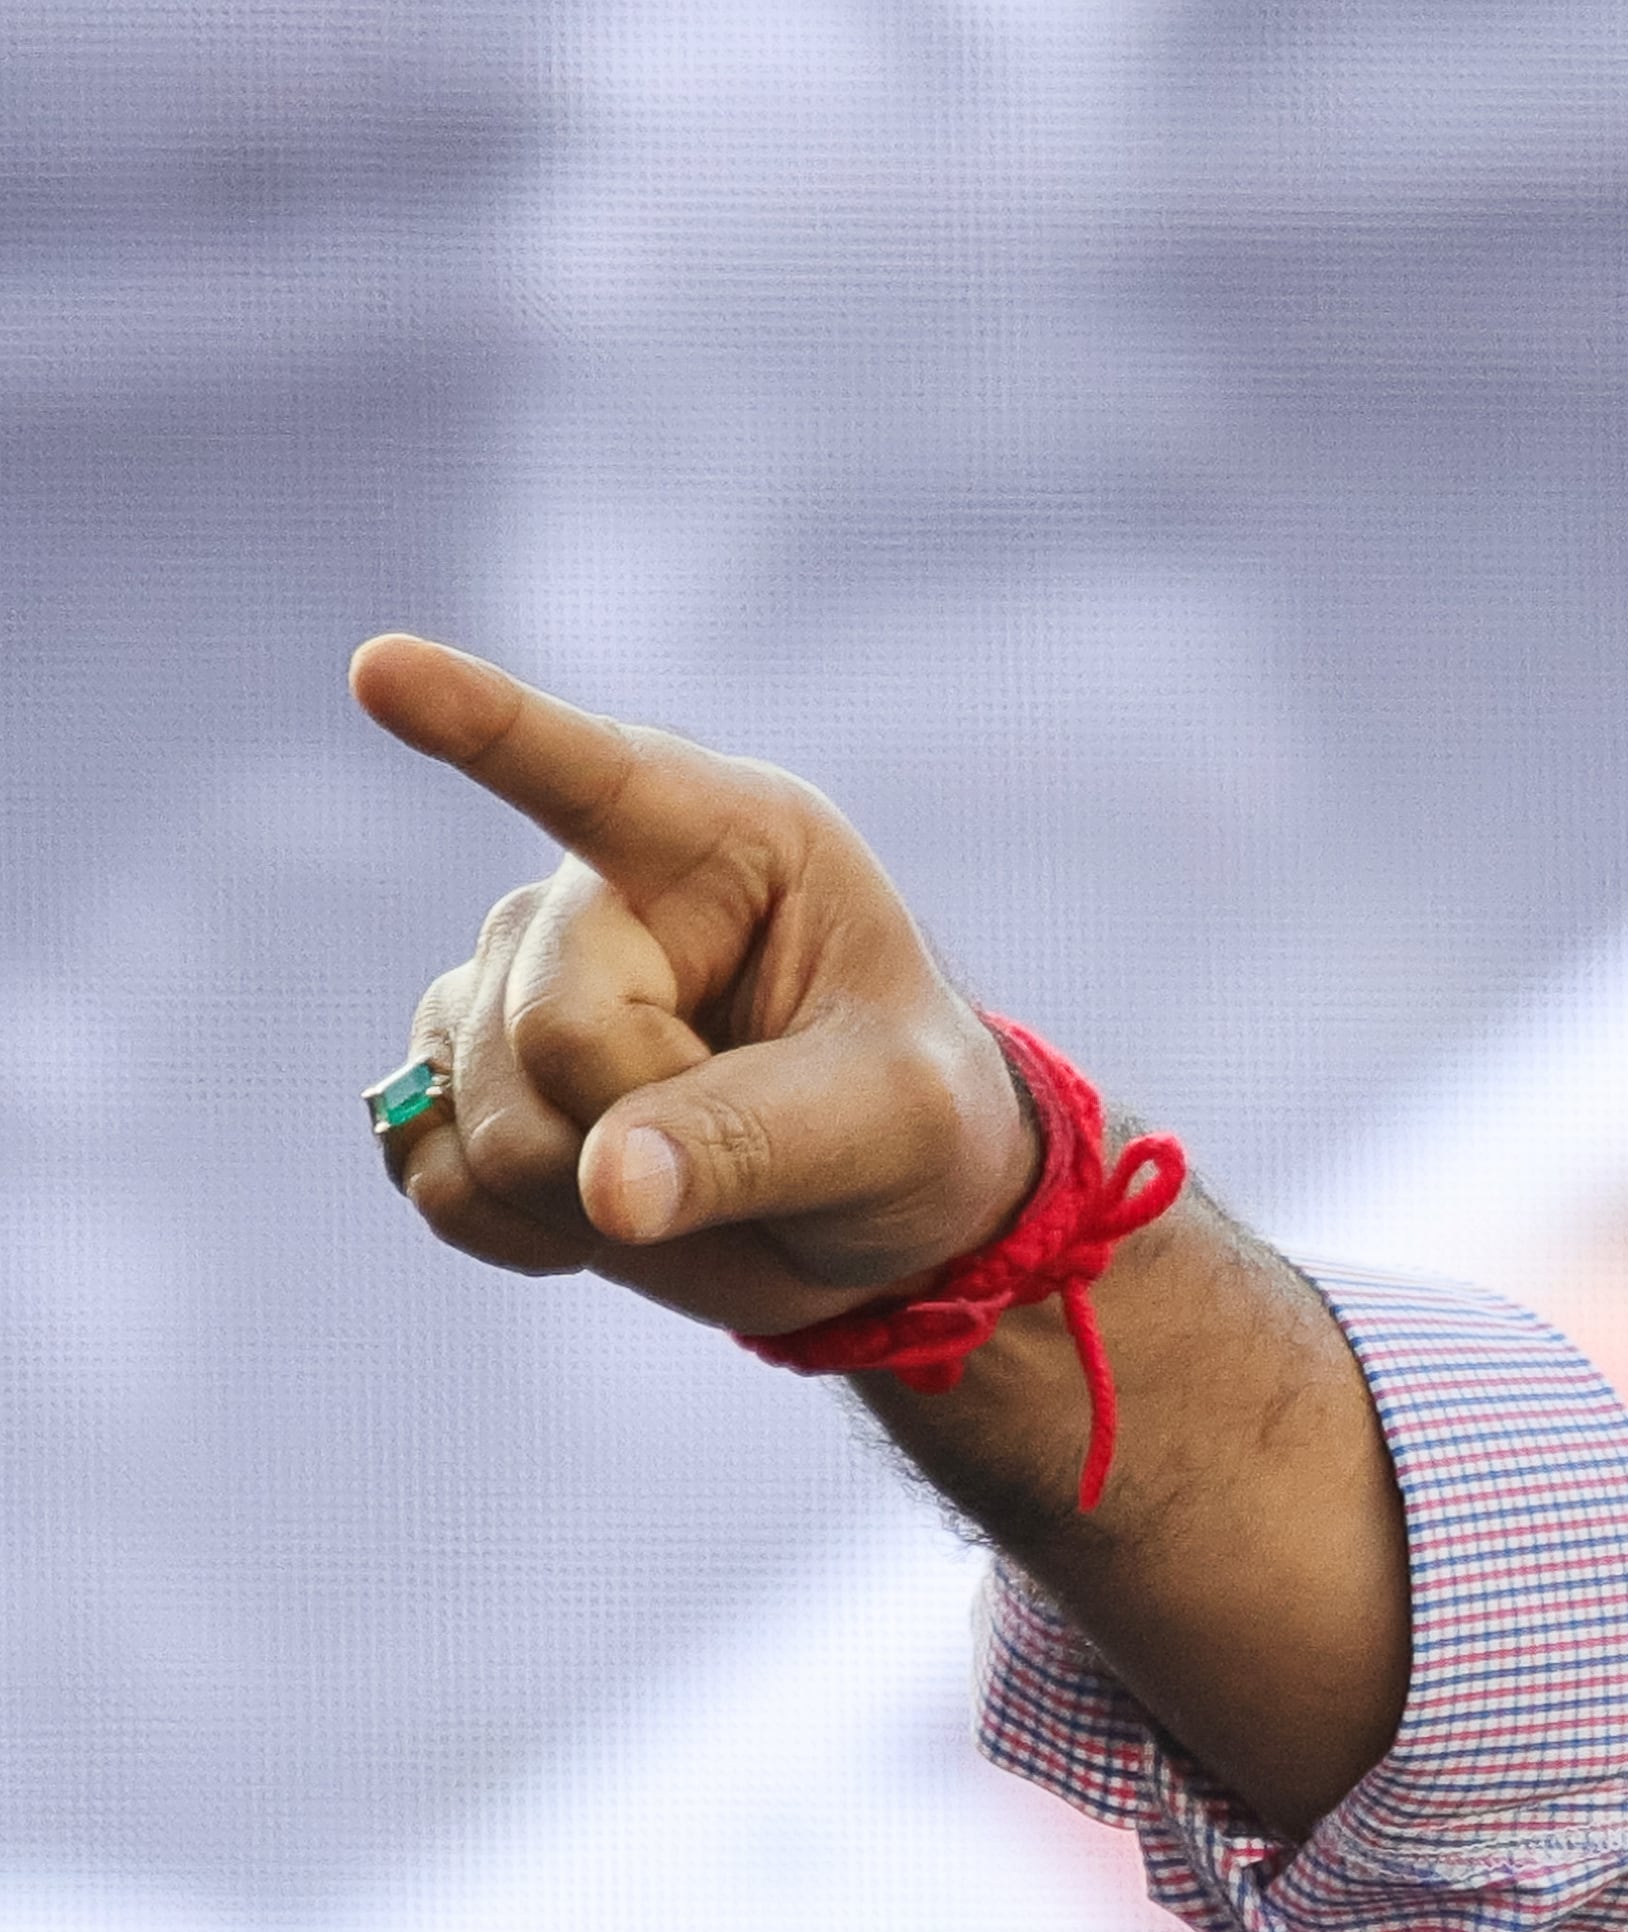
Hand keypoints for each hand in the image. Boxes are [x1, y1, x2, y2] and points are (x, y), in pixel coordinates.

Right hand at [357, 635, 1037, 1333]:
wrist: (876, 1211)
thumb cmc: (914, 1121)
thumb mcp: (898, 1123)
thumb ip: (760, 1138)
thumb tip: (607, 1187)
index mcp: (727, 841)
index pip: (588, 774)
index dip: (481, 723)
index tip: (384, 670)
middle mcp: (593, 893)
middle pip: (546, 1035)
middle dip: (651, 1132)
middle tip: (765, 1149)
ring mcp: (505, 983)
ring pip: (481, 1120)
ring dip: (596, 1200)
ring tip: (701, 1177)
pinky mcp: (458, 1082)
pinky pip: (434, 1176)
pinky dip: (529, 1234)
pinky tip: (613, 1214)